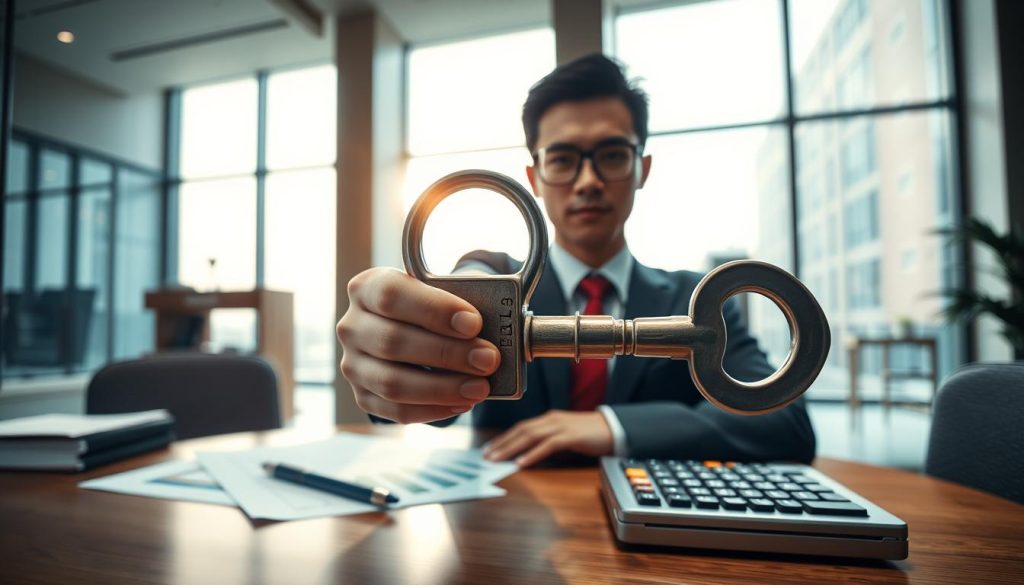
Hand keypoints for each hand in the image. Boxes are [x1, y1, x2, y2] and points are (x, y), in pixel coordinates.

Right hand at [336, 267, 500, 423]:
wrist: (410, 328)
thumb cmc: (431, 308)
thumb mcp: (440, 294)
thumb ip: (461, 306)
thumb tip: (501, 334)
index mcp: (367, 287)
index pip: (392, 295)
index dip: (434, 310)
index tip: (473, 323)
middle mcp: (352, 326)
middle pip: (392, 341)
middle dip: (447, 353)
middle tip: (488, 359)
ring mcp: (353, 364)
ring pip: (392, 382)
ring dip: (442, 388)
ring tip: (480, 387)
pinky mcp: (363, 395)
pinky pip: (395, 410)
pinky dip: (432, 409)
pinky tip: (461, 402)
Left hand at [483, 410, 613, 467]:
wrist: (614, 429)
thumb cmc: (589, 435)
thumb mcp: (564, 437)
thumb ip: (547, 443)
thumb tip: (527, 456)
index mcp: (548, 419)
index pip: (520, 427)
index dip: (503, 438)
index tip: (489, 449)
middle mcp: (551, 419)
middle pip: (521, 430)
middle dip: (501, 443)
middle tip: (486, 456)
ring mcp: (561, 426)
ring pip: (530, 435)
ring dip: (511, 448)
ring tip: (497, 459)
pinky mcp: (571, 436)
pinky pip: (548, 445)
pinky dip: (533, 454)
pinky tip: (522, 463)